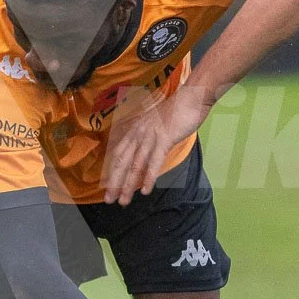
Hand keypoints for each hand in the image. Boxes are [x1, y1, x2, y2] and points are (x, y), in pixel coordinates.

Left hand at [104, 83, 212, 204]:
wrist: (191, 97)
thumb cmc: (177, 110)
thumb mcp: (155, 123)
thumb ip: (148, 136)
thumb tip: (145, 151)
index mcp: (135, 129)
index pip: (118, 154)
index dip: (111, 172)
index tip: (107, 187)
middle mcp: (138, 133)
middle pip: (122, 162)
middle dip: (114, 183)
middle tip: (109, 200)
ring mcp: (150, 136)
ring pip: (135, 165)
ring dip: (128, 185)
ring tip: (124, 201)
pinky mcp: (164, 139)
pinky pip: (154, 162)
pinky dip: (148, 177)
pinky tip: (145, 190)